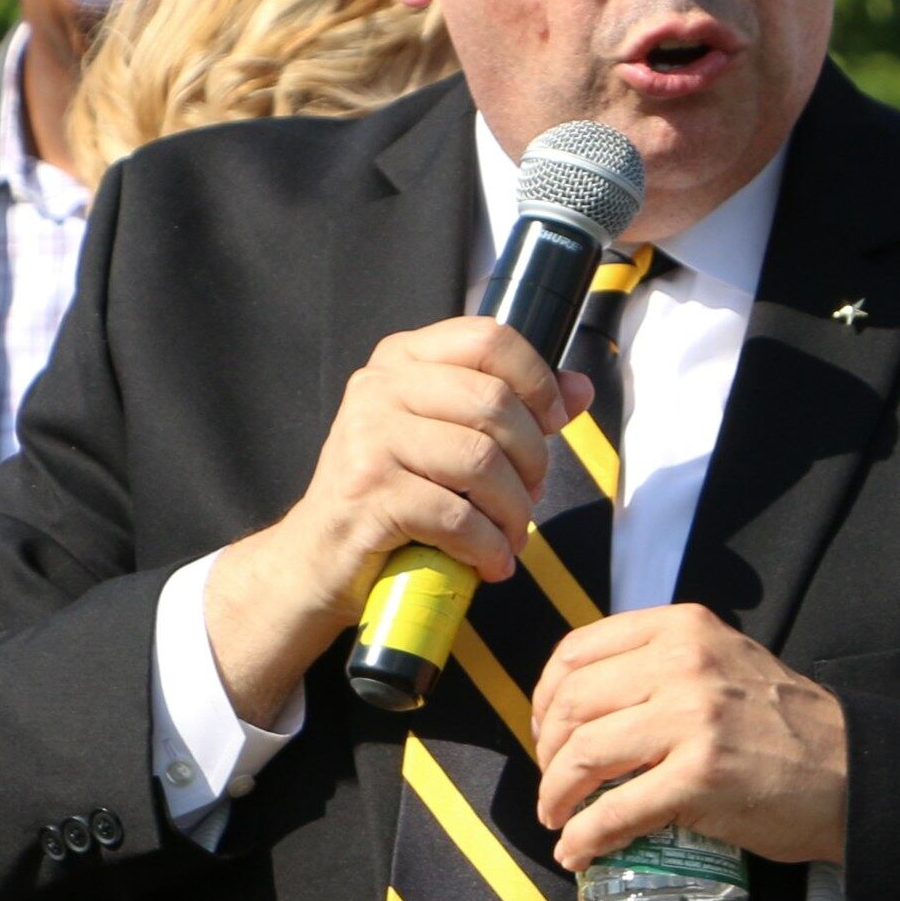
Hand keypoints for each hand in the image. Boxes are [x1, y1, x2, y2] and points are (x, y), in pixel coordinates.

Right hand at [209, 316, 593, 726]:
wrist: (319, 557)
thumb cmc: (392, 493)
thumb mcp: (445, 437)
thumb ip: (508, 408)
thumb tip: (580, 389)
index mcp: (401, 359)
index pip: (488, 338)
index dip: (537, 379)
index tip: (553, 422)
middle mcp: (379, 388)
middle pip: (493, 403)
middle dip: (532, 458)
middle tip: (531, 495)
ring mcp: (367, 438)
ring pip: (481, 462)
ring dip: (513, 510)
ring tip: (511, 536)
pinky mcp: (367, 494)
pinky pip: (457, 516)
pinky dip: (487, 547)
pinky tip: (491, 562)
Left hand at [529, 605, 849, 867]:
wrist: (850, 772)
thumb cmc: (784, 727)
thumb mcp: (725, 663)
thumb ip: (664, 665)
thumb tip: (585, 705)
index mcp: (683, 629)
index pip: (578, 652)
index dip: (545, 698)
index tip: (546, 734)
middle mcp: (684, 664)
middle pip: (573, 705)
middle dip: (548, 754)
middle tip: (553, 786)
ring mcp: (693, 719)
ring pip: (584, 756)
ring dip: (557, 796)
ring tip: (559, 819)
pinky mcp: (701, 777)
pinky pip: (617, 810)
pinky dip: (586, 836)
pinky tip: (578, 849)